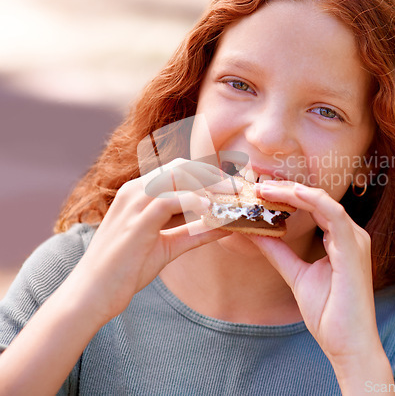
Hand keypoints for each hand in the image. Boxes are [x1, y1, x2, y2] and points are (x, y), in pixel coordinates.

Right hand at [72, 159, 237, 321]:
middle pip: (181, 167)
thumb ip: (195, 233)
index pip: (178, 170)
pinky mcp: (136, 221)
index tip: (229, 189)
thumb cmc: (126, 269)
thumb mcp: (168, 245)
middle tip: (236, 192)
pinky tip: (210, 212)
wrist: (92, 294)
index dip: (207, 176)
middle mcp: (135, 190)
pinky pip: (169, 200)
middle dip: (212, 176)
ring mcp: (133, 203)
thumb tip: (225, 226)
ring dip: (208, 186)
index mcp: (139, 192)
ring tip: (230, 201)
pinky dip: (194, 202)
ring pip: (177, 177)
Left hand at [250, 181, 386, 371]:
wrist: (348, 346)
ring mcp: (354, 240)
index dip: (287, 196)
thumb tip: (256, 233)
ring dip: (293, 192)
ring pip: (323, 202)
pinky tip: (292, 193)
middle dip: (286, 189)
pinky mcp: (352, 249)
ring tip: (265, 189)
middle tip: (258, 185)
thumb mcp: (296, 275)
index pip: (313, 207)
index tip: (260, 192)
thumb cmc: (330, 313)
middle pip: (316, 200)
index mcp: (341, 239)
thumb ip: (279, 252)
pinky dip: (312, 201)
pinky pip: (333, 215)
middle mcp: (351, 235)